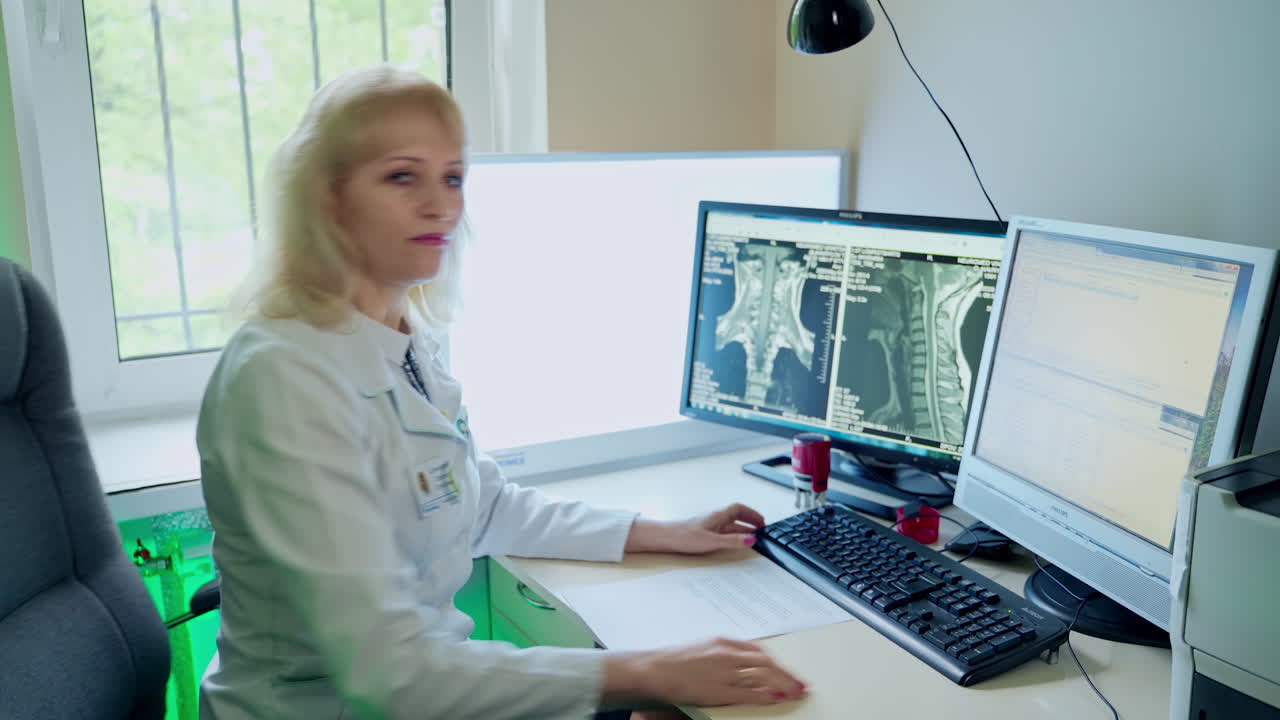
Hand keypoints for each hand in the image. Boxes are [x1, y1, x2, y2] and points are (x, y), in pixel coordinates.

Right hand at [603, 637, 806, 707]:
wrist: (652, 669)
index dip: (776, 662)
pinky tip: (776, 699)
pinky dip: (765, 695)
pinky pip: (748, 693)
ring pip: (762, 676)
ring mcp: (723, 672)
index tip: (787, 670)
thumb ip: (722, 654)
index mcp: (722, 642)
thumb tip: (740, 663)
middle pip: (766, 663)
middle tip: (801, 685)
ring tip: (795, 693)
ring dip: (782, 684)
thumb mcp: (701, 649)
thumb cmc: (672, 661)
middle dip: (786, 674)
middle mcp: (726, 654)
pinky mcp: (718, 690)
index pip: (758, 651)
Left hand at [624, 504, 765, 554]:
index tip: (762, 522)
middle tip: (761, 530)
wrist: (665, 538)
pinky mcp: (703, 532)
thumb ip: (733, 541)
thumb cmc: (685, 537)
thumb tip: (752, 539)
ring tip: (751, 538)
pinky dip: (732, 535)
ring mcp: (709, 525)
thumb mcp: (712, 540)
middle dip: (750, 522)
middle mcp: (715, 518)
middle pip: (736, 516)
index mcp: (718, 516)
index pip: (739, 509)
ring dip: (742, 529)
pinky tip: (732, 542)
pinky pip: (723, 531)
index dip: (752, 514)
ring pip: (730, 524)